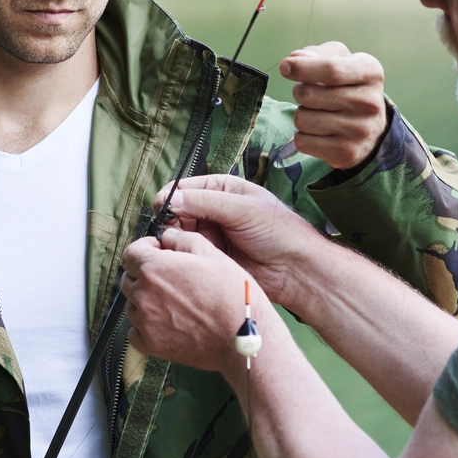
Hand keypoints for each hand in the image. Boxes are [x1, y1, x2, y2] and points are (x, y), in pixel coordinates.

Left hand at [122, 228, 278, 379]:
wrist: (243, 337)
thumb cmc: (232, 295)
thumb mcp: (212, 254)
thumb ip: (182, 239)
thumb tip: (167, 237)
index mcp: (154, 268)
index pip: (130, 253)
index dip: (145, 249)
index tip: (158, 252)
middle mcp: (144, 295)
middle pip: (129, 279)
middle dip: (145, 274)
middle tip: (170, 278)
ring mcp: (145, 323)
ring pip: (133, 305)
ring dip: (146, 300)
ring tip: (174, 302)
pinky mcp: (151, 345)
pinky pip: (135, 332)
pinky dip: (145, 326)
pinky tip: (166, 322)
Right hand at [152, 174, 325, 311]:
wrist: (294, 269)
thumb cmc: (277, 231)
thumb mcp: (241, 209)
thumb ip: (205, 202)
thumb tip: (170, 200)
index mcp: (222, 188)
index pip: (185, 188)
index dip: (171, 198)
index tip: (162, 210)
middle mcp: (214, 209)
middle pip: (178, 210)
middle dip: (171, 220)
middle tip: (171, 232)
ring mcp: (211, 233)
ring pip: (180, 232)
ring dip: (176, 238)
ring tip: (181, 246)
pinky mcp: (211, 256)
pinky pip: (188, 252)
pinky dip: (183, 254)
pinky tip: (186, 258)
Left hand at [279, 41, 387, 170]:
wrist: (372, 128)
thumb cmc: (348, 86)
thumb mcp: (340, 61)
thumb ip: (316, 55)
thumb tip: (294, 60)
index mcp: (370, 72)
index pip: (332, 70)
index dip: (303, 68)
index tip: (284, 67)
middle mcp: (369, 102)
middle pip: (310, 95)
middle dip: (299, 92)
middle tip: (308, 94)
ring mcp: (359, 131)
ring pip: (302, 119)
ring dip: (301, 115)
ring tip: (317, 113)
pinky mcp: (346, 153)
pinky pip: (302, 142)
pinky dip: (302, 135)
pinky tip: (318, 132)